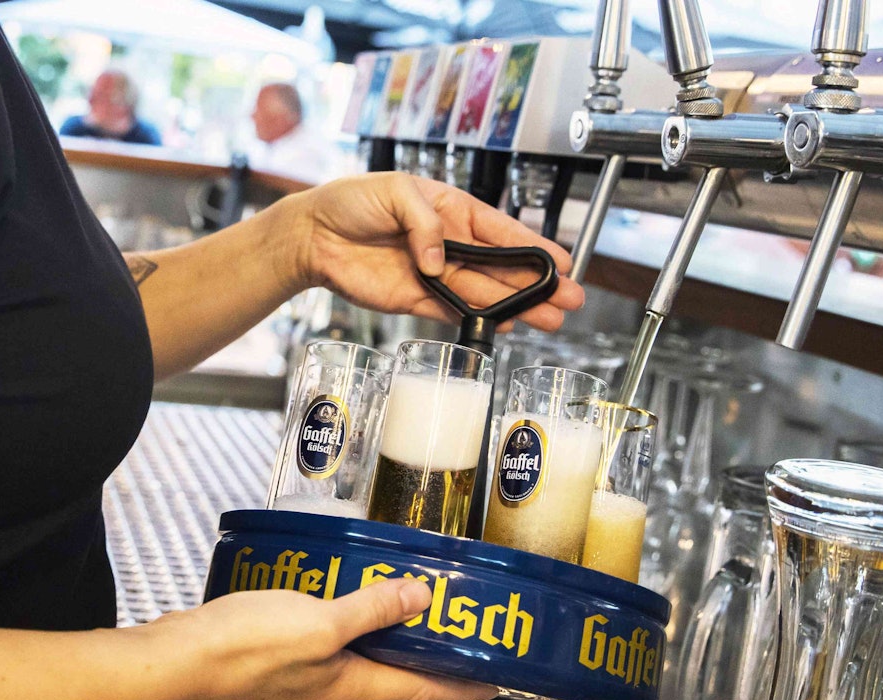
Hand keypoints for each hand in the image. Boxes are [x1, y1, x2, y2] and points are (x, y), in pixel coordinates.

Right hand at [159, 578, 496, 699]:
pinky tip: (344, 595)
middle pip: (395, 673)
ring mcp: (304, 676)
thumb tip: (421, 598)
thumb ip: (372, 610)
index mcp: (350, 686)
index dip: (462, 685)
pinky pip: (330, 641)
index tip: (495, 680)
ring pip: (361, 655)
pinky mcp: (280, 658)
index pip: (422, 690)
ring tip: (411, 603)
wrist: (175, 660)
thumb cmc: (241, 650)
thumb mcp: (320, 623)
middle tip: (458, 629)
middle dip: (429, 654)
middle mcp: (331, 688)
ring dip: (389, 634)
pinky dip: (349, 621)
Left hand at [282, 172, 584, 330]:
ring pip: (486, 293)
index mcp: (451, 210)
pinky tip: (507, 325)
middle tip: (569, 299)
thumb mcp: (394, 192)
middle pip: (503, 268)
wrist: (313, 235)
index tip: (562, 262)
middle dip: (538, 284)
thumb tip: (438, 260)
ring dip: (518, 306)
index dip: (534, 247)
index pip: (502, 231)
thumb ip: (423, 223)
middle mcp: (450, 244)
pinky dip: (480, 319)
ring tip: (550, 319)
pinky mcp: (417, 299)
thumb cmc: (351, 200)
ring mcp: (436, 274)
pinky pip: (455, 311)